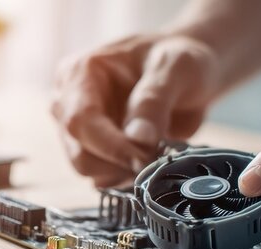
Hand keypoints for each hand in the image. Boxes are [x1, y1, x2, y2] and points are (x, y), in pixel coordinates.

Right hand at [51, 34, 219, 186]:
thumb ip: (155, 100)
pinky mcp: (95, 149)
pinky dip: (127, 176)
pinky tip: (149, 160)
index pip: (80, 120)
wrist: (190, 73)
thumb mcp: (176, 67)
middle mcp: (70, 101)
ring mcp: (81, 128)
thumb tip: (139, 140)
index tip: (144, 159)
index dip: (110, 146)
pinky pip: (103, 176)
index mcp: (80, 72)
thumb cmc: (179, 58)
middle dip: (119, 163)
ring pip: (89, 170)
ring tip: (156, 154)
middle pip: (80, 152)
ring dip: (124, 172)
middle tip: (157, 158)